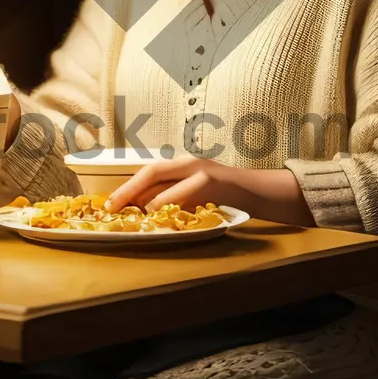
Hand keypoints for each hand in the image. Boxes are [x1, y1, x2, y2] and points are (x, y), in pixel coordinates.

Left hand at [104, 156, 316, 226]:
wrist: (267, 193)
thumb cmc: (232, 198)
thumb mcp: (200, 196)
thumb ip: (176, 199)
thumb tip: (144, 211)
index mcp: (186, 166)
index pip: (150, 172)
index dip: (128, 186)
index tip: (110, 203)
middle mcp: (192, 163)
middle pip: (152, 171)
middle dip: (129, 189)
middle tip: (111, 207)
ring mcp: (204, 170)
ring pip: (165, 181)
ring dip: (146, 199)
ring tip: (131, 214)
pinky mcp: (215, 182)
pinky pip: (185, 192)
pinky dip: (169, 203)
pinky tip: (159, 214)